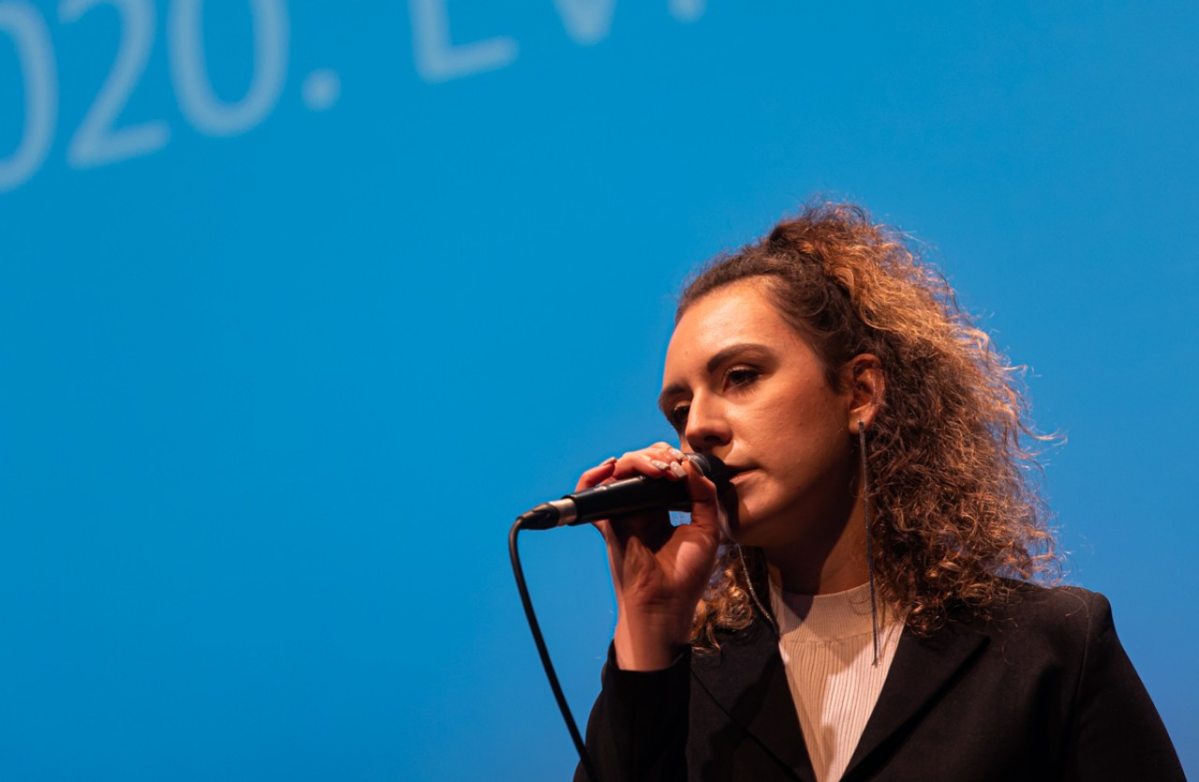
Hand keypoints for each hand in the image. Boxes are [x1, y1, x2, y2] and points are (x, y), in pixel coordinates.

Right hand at [576, 443, 725, 669]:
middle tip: (673, 466)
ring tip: (658, 469)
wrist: (665, 605)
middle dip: (657, 455)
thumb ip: (703, 496)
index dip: (671, 459)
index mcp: (661, 509)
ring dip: (638, 460)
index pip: (660, 469)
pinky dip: (593, 476)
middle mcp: (639, 507)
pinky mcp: (609, 521)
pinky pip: (590, 492)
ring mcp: (622, 512)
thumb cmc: (686, 575)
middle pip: (640, 463)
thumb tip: (691, 466)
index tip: (685, 466)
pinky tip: (612, 468)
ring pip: (620, 470)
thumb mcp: (707, 530)